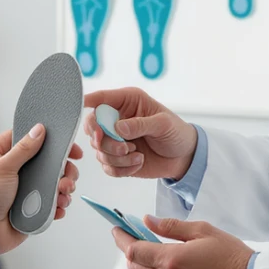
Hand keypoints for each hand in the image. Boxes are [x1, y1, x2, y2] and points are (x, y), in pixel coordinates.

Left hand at [0, 125, 81, 255]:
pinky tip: (59, 205)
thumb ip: (23, 149)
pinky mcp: (30, 206)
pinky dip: (58, 203)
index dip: (48, 139)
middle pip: (45, 160)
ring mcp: (22, 188)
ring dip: (63, 186)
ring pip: (51, 181)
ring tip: (64, 191)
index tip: (68, 145)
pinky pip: (50, 201)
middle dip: (62, 167)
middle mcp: (11, 169)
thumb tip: (38, 130)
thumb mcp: (2, 168)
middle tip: (69, 174)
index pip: (27, 138)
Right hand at [82, 87, 197, 180]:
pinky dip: (121, 169)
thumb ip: (140, 124)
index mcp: (127, 102)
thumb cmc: (176, 132)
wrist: (184, 157)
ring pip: (99, 150)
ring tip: (137, 155)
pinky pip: (107, 167)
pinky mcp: (117, 158)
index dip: (88, 102)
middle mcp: (116, 119)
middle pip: (93, 128)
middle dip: (106, 142)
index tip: (85, 111)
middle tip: (126, 148)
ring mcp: (115, 140)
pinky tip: (137, 163)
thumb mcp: (163, 124)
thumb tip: (118, 128)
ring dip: (117, 158)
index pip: (100, 99)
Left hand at [113, 217, 252, 268]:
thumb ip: (170, 226)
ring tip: (157, 253)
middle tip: (132, 237)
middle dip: (130, 252)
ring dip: (146, 267)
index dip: (121, 238)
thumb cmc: (231, 255)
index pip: (133, 250)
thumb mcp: (202, 230)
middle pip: (134, 267)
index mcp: (171, 260)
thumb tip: (146, 221)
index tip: (117, 229)